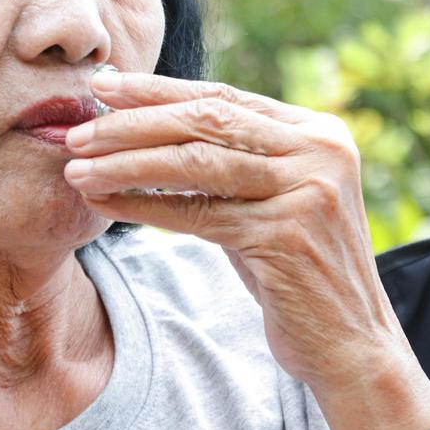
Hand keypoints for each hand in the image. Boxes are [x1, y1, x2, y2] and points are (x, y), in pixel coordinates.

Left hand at [62, 72, 429, 429]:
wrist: (351, 342)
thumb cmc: (298, 268)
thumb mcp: (273, 197)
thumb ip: (233, 158)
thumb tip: (149, 120)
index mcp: (318, 131)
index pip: (224, 97)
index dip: (159, 90)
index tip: (105, 86)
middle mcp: (319, 151)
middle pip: (208, 122)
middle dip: (135, 122)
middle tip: (80, 129)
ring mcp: (306, 190)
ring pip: (197, 163)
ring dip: (127, 162)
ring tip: (78, 167)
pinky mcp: (285, 235)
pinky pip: (197, 214)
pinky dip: (144, 206)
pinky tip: (106, 202)